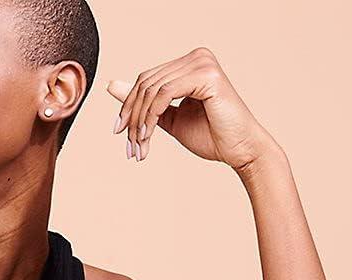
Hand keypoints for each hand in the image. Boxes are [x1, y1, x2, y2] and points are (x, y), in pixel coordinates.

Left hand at [108, 46, 278, 171]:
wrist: (239, 150)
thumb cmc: (212, 135)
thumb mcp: (170, 119)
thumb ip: (145, 104)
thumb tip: (112, 85)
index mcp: (189, 64)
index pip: (146, 79)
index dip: (128, 105)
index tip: (119, 131)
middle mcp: (196, 57)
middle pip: (146, 82)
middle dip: (132, 116)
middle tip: (129, 145)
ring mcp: (202, 63)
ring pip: (152, 89)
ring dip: (140, 121)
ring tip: (139, 146)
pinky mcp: (206, 75)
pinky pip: (165, 93)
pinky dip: (151, 116)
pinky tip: (148, 136)